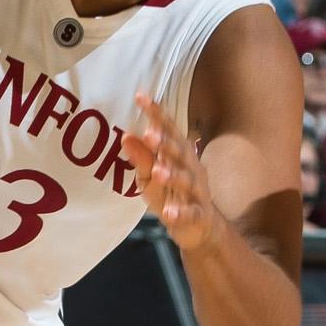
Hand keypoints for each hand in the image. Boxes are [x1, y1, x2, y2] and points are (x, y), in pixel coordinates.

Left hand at [119, 91, 216, 250]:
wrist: (199, 227)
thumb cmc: (171, 195)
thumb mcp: (151, 177)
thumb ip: (142, 158)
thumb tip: (125, 137)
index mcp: (179, 154)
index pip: (168, 130)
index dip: (156, 114)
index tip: (140, 98)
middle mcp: (191, 167)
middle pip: (179, 152)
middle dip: (166, 143)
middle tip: (149, 134)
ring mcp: (197, 191)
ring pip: (186, 181)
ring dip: (173, 175)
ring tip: (158, 172)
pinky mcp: (200, 215)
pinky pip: (190, 213)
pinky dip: (181, 213)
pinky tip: (169, 214)